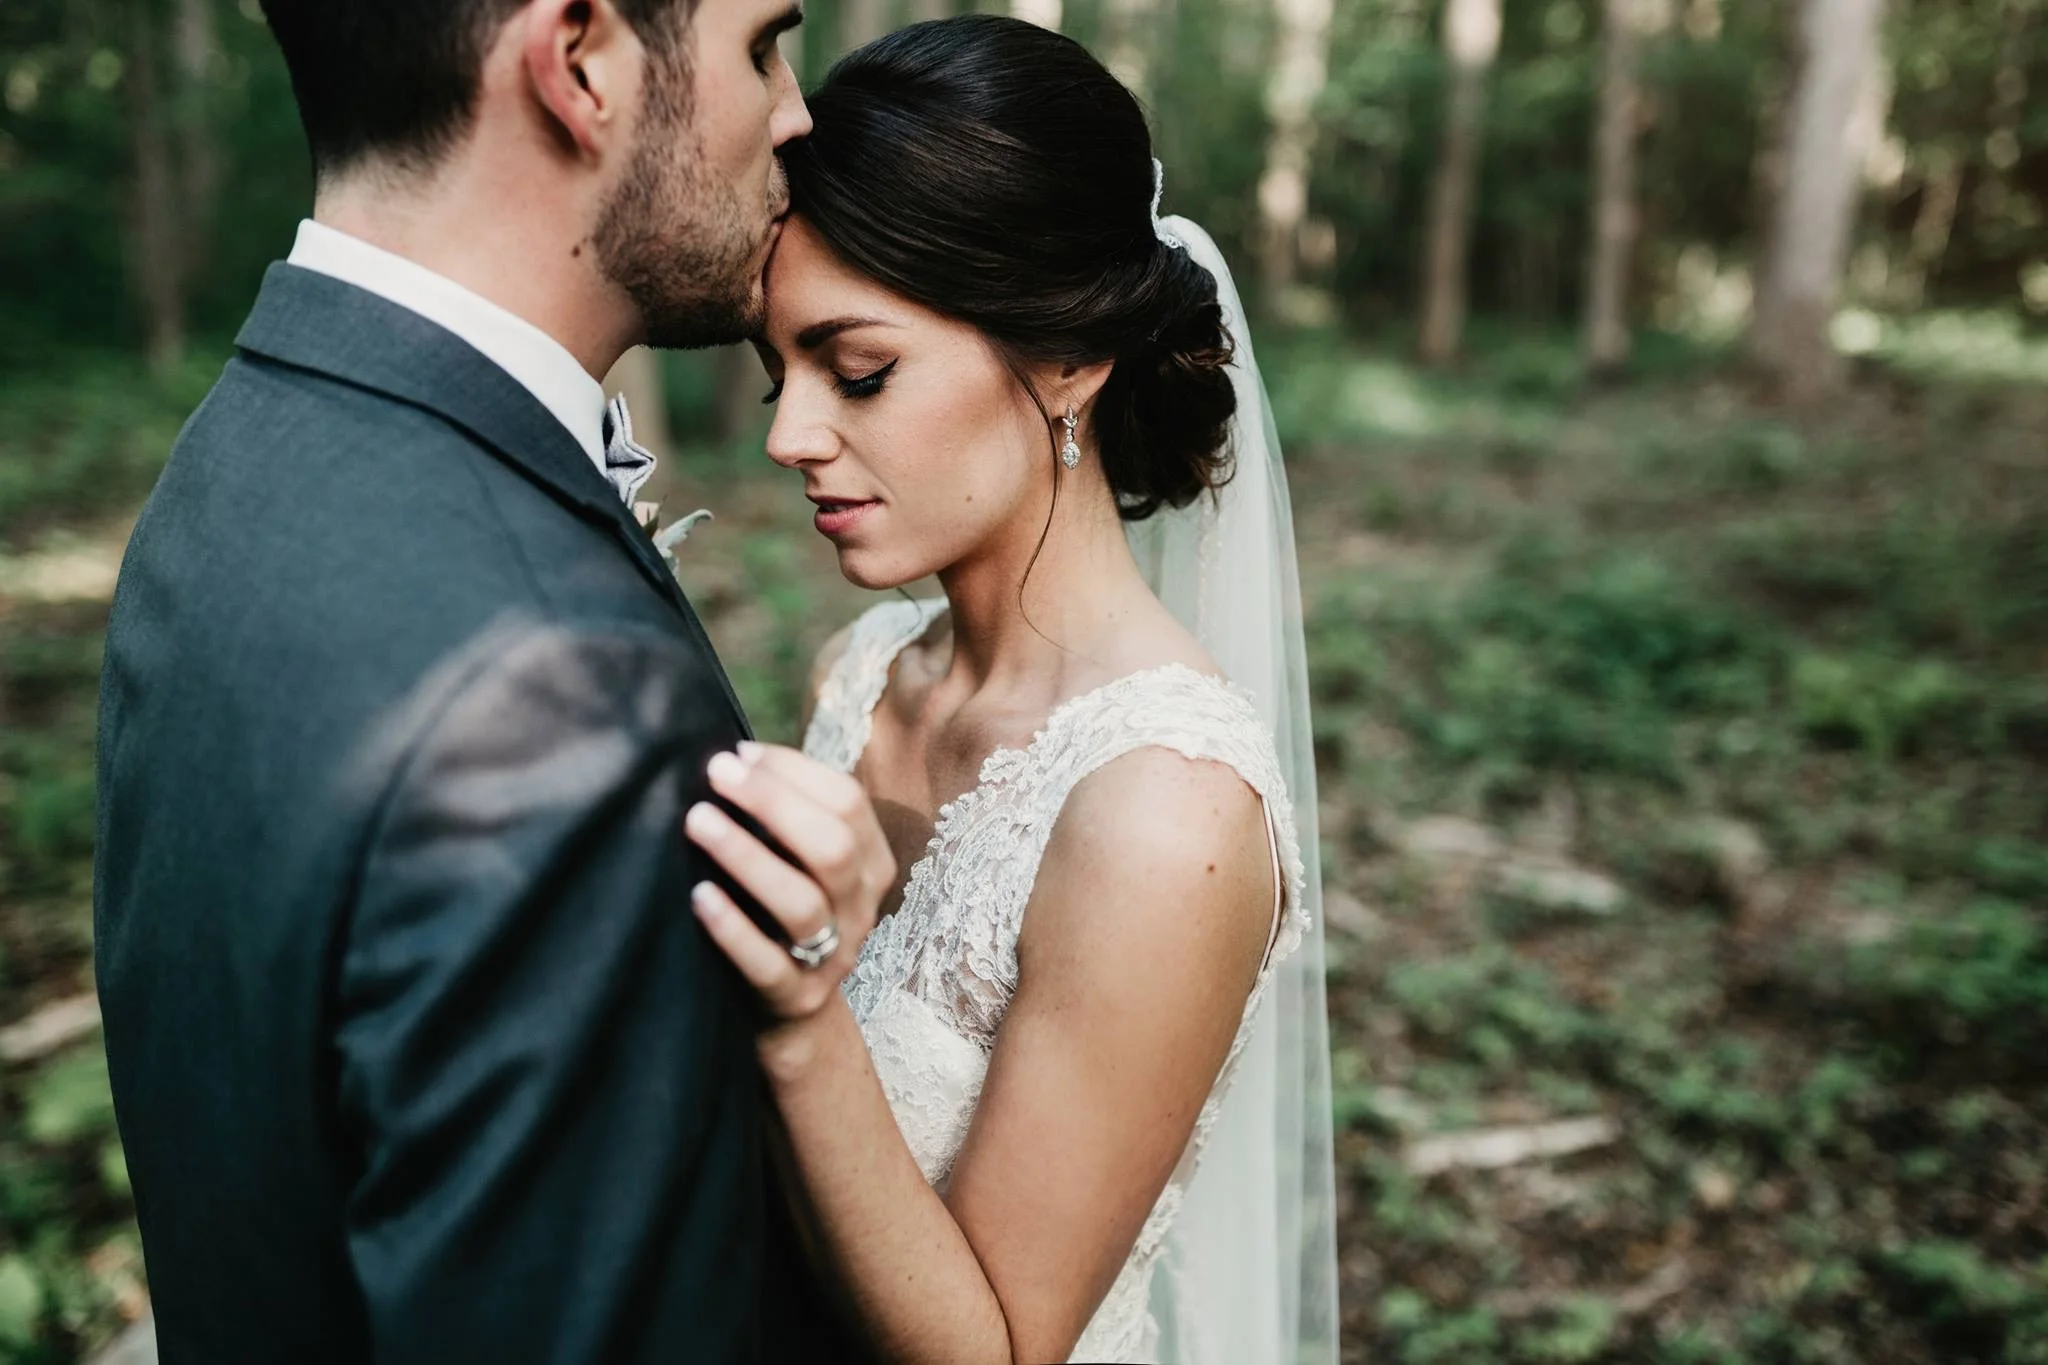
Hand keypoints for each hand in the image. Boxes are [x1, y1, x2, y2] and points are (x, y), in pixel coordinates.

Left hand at [684, 742, 894, 1023]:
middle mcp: (861, 907)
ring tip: (698, 822)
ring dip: (747, 856)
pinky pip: (768, 965)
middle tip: (717, 774)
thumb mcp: (802, 861)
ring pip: (802, 903)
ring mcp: (834, 956)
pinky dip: (733, 929)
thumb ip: (786, 816)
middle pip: (833, 846)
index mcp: (871, 863)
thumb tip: (732, 757)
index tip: (739, 753)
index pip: (848, 802)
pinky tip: (701, 896)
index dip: (795, 772)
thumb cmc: (783, 911)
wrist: (793, 1009)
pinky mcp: (797, 997)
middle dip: (773, 802)